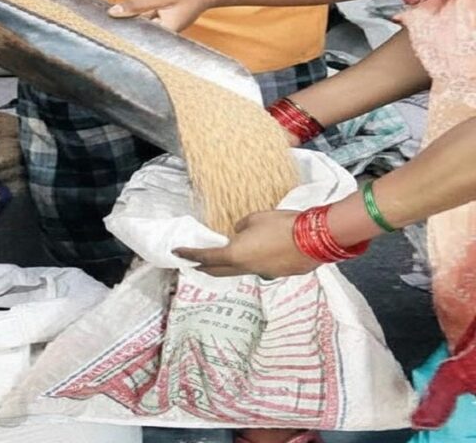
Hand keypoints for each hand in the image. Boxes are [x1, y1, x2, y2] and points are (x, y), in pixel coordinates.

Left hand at [108, 0, 224, 31]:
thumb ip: (135, 5)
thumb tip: (112, 13)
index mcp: (162, 35)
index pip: (134, 38)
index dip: (118, 34)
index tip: (103, 30)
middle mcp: (162, 38)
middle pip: (135, 35)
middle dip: (122, 28)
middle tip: (102, 23)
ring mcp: (161, 33)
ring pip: (139, 29)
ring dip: (129, 22)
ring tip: (109, 19)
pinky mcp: (161, 27)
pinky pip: (144, 24)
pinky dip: (137, 18)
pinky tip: (126, 14)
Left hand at [174, 210, 320, 278]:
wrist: (315, 238)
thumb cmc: (282, 224)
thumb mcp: (254, 219)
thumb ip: (241, 228)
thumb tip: (238, 234)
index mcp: (235, 255)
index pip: (205, 257)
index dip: (189, 254)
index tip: (177, 253)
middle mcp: (246, 269)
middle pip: (219, 271)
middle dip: (204, 267)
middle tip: (194, 263)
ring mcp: (263, 274)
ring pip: (239, 272)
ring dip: (227, 267)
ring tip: (221, 261)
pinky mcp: (278, 274)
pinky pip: (259, 269)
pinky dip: (251, 264)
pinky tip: (256, 255)